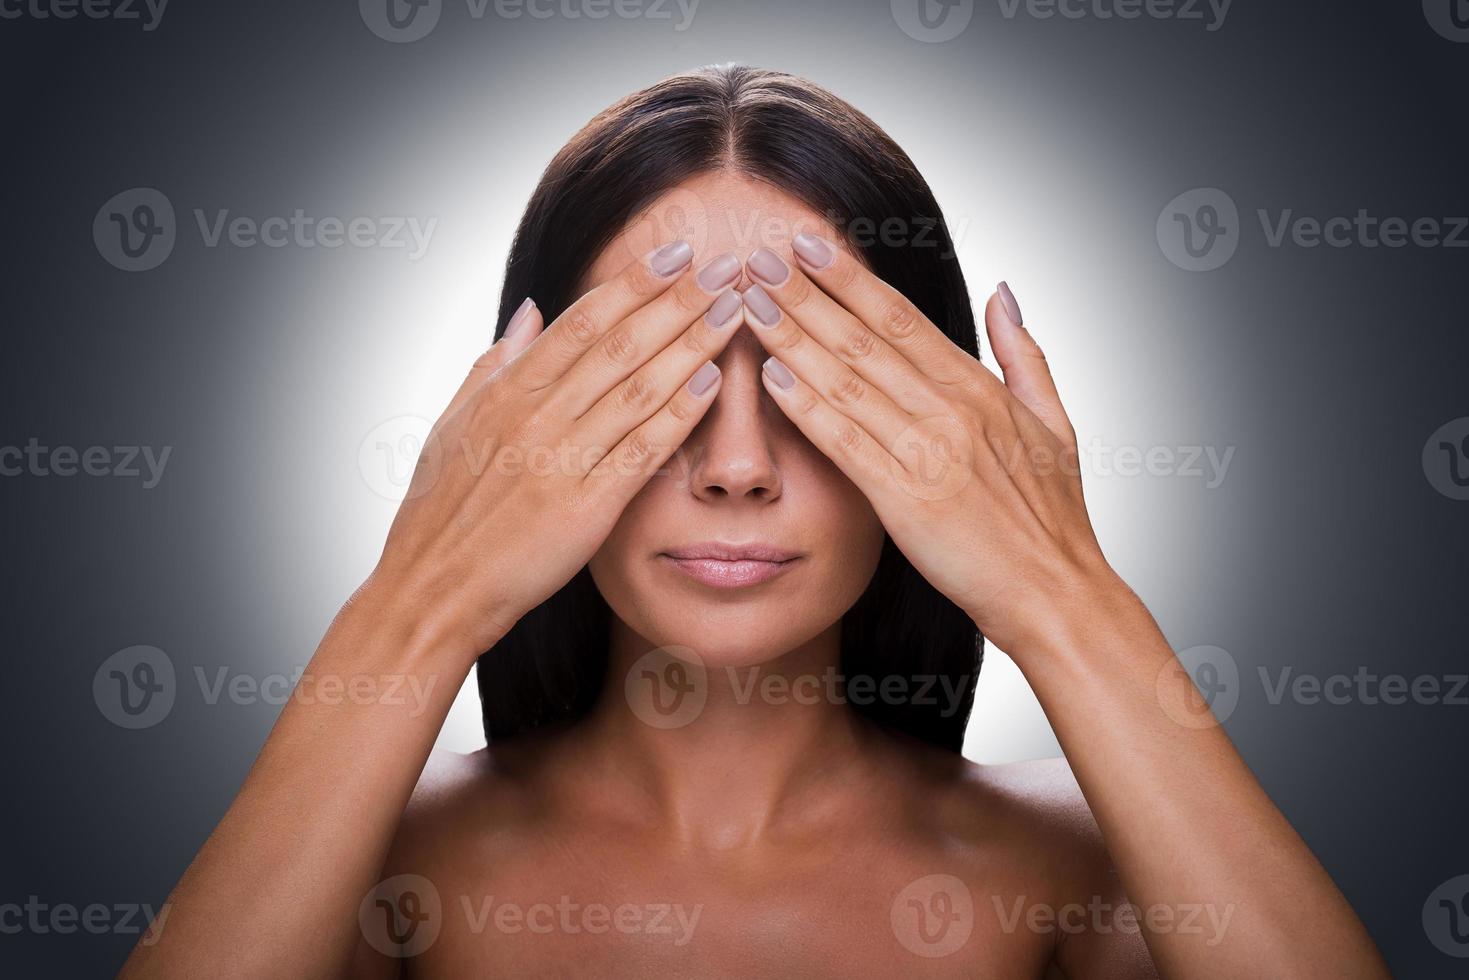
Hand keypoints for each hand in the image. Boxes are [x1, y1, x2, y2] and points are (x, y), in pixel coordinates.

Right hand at [366, 242, 746, 664]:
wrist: (433, 590)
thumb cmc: (441, 513)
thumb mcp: (453, 423)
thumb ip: (496, 364)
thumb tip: (531, 309)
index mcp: (505, 392)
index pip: (581, 322)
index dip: (633, 284)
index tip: (677, 253)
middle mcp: (534, 417)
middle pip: (620, 344)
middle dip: (679, 300)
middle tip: (728, 265)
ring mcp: (560, 460)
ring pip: (638, 387)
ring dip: (692, 343)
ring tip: (735, 309)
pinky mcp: (584, 508)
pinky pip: (641, 449)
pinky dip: (679, 412)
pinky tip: (713, 381)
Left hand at [741, 235, 1125, 655]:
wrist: (1055, 593)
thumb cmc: (1052, 519)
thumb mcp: (1053, 422)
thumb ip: (1024, 354)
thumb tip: (1003, 292)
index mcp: (979, 389)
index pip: (901, 318)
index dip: (849, 279)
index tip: (808, 245)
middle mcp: (951, 410)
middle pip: (863, 338)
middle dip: (805, 295)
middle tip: (758, 258)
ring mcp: (928, 452)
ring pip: (847, 381)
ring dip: (792, 338)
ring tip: (750, 303)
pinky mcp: (906, 499)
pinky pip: (846, 443)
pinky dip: (806, 407)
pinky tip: (770, 377)